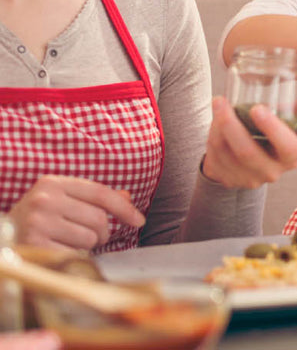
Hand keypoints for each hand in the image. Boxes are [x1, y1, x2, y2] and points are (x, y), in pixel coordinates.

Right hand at [8, 176, 144, 250]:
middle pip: (99, 219)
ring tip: (68, 242)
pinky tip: (58, 252)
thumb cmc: (37, 220)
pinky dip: (73, 256)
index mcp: (53, 183)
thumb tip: (128, 197)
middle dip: (101, 232)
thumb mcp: (62, 201)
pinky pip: (75, 254)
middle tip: (86, 236)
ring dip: (86, 245)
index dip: (124, 208)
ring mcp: (38, 222)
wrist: (1, 242)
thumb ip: (94, 199)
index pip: (101, 194)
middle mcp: (44, 200)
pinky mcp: (35, 246)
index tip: (139, 221)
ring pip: (90, 238)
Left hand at [202, 95, 296, 188]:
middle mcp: (271, 172)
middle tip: (222, 101)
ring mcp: (248, 179)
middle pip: (247, 152)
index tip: (257, 109)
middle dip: (231, 125)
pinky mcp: (228, 180)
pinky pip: (214, 157)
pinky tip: (214, 123)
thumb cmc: (270, 135)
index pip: (287, 147)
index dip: (273, 129)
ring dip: (217, 126)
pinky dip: (211, 136)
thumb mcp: (288, 123)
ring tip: (218, 105)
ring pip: (226, 152)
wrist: (249, 159)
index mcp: (290, 157)